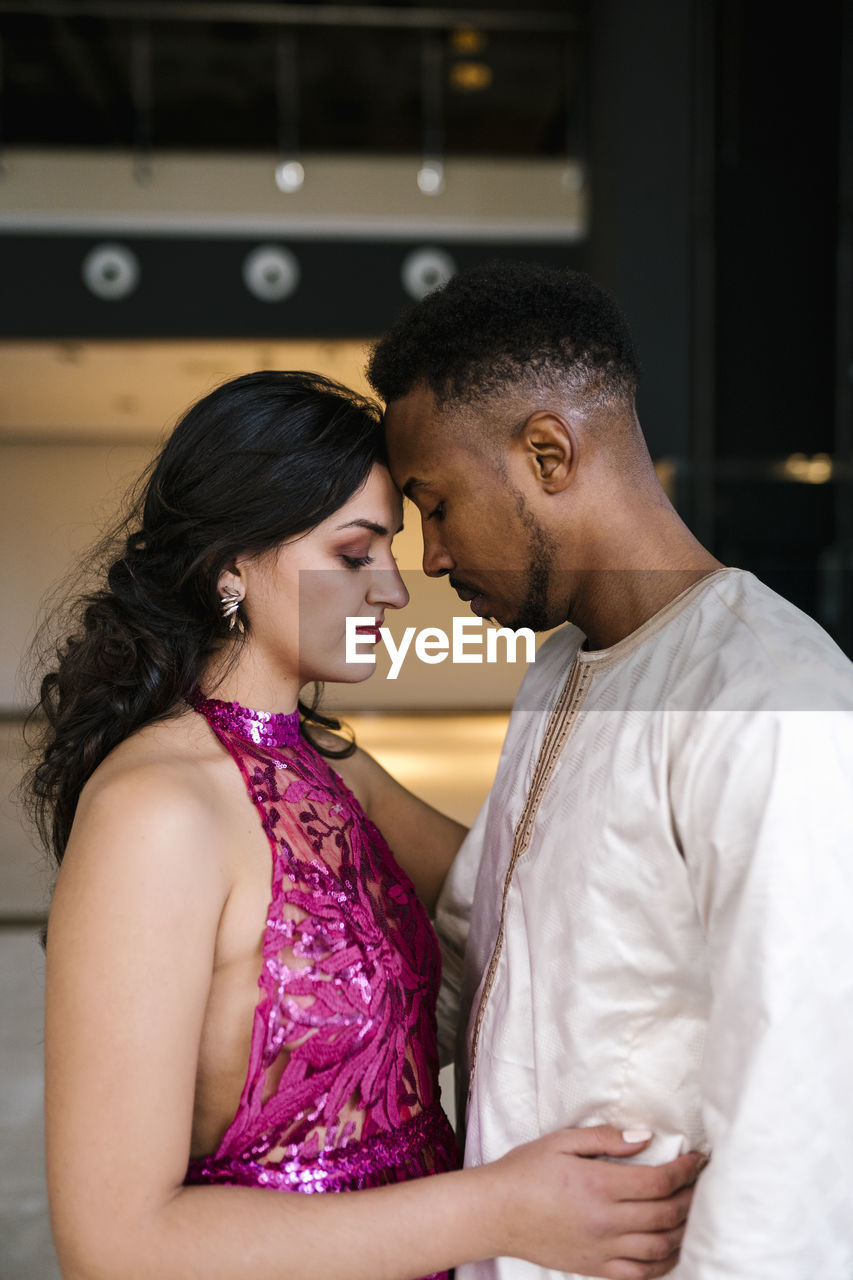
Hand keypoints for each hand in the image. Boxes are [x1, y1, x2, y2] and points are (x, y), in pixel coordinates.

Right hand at [485, 1125, 703, 1278]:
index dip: (686, 1170)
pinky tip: (671, 1250)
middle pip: (666, 1215)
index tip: (699, 1160)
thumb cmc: (525, 1171)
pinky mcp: (595, 1268)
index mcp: (599, 1185)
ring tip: (692, 1215)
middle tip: (701, 1184)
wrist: (495, 1212)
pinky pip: (640, 1274)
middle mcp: (606, 1221)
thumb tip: (644, 1137)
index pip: (659, 1182)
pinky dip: (663, 1265)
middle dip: (692, 1198)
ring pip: (660, 1248)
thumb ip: (606, 1138)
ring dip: (684, 1232)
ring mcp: (602, 1249)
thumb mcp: (562, 1141)